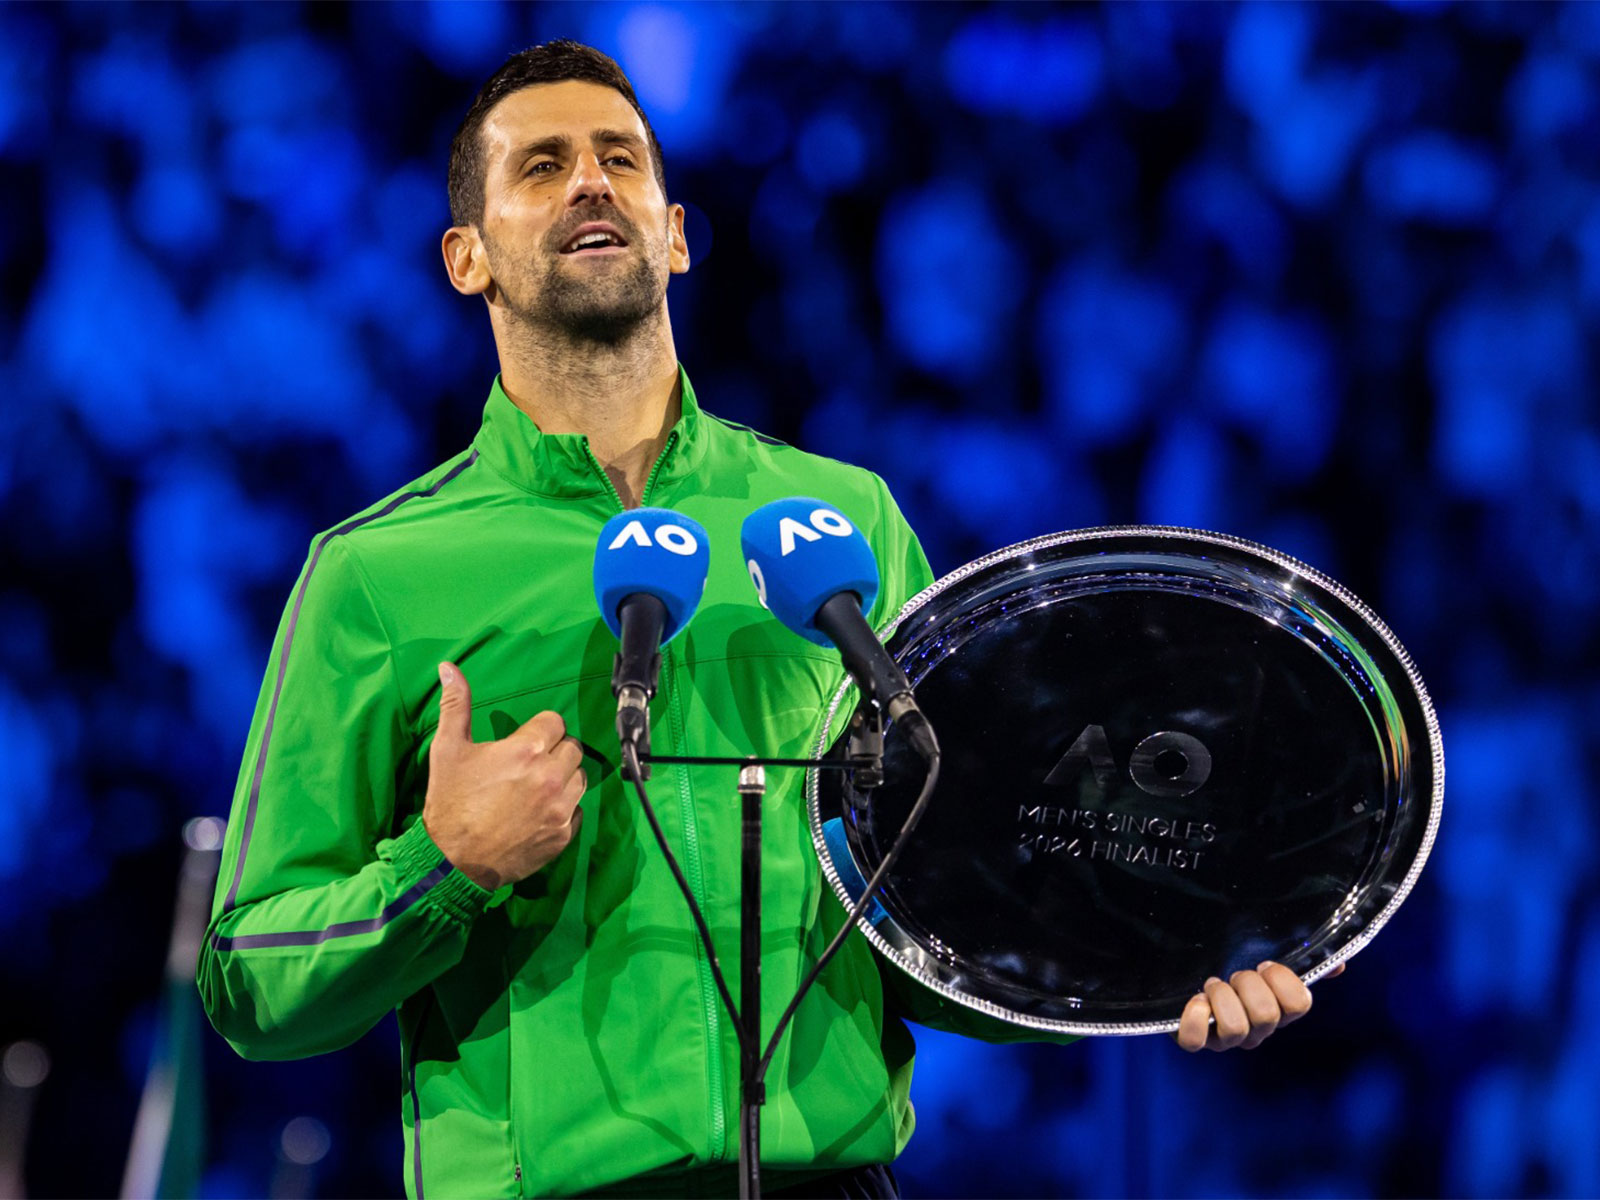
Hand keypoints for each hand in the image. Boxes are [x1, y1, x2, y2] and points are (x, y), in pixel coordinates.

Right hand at [422, 661, 587, 890]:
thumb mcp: (447, 750)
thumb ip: (455, 705)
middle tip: (529, 766)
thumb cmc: (449, 804)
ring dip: (563, 779)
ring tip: (535, 788)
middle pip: (572, 748)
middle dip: (554, 752)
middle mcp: (551, 776)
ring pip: (579, 779)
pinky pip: (577, 811)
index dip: (539, 730)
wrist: (452, 862)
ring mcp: (561, 807)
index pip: (555, 722)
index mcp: (527, 749)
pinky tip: (539, 813)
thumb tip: (449, 667)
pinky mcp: (564, 835)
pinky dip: (563, 810)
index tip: (524, 743)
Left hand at [1174, 961, 1344, 1051]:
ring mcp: (1226, 1039)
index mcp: (1279, 1010)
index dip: (1283, 981)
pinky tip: (1197, 1001)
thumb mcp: (1268, 961)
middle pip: (1266, 1015)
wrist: (1190, 975)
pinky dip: (1194, 1017)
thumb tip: (1338, 965)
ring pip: (1234, 1028)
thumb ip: (1305, 962)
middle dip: (1247, 985)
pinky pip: (1195, 1040)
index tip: (1264, 964)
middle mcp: (1257, 1030)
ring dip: (1221, 996)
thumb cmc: (1236, 968)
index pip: (1300, 1005)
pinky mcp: (1196, 1039)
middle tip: (1235, 975)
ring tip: (1213, 985)